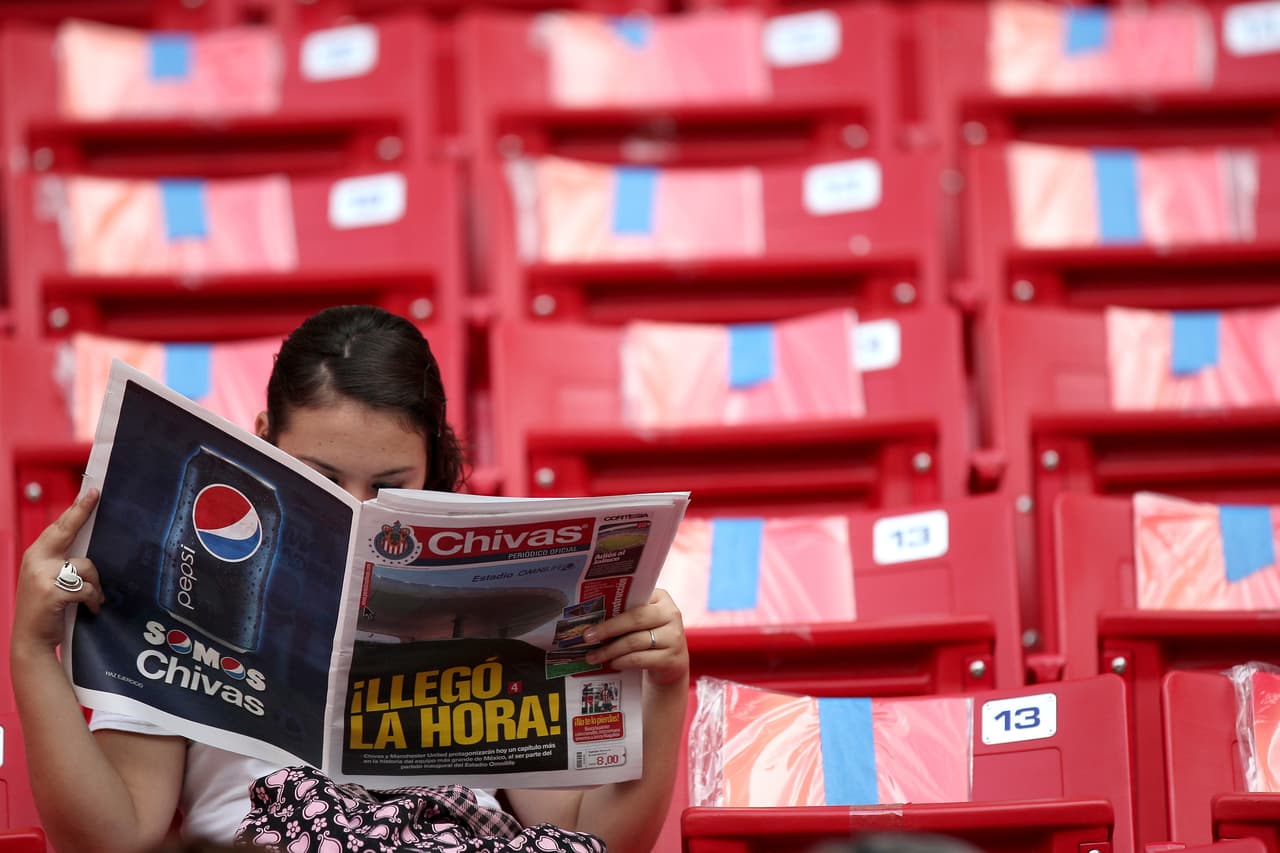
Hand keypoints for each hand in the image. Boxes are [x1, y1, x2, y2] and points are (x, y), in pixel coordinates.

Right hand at [12, 488, 104, 655]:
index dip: (75, 509)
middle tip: (96, 496)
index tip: (90, 492)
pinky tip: (91, 608)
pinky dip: (93, 600)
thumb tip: (90, 547)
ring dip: (95, 585)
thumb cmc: (46, 609)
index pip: (58, 527)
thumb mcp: (48, 579)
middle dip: (81, 513)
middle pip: (66, 531)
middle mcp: (36, 560)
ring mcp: (43, 576)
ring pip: (86, 567)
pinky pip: (86, 588)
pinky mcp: (53, 592)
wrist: (31, 640)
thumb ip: (62, 561)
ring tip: (92, 599)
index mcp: (35, 554)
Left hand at [582, 589, 687, 686]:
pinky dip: (622, 661)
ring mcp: (673, 637)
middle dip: (608, 629)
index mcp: (661, 598)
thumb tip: (592, 620)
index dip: (612, 605)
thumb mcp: (644, 621)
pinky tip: (612, 663)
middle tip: (587, 637)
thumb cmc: (651, 637)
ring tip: (593, 656)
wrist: (672, 664)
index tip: (590, 615)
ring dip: (610, 650)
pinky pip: (639, 659)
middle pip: (635, 618)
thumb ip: (626, 614)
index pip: (635, 598)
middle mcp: (671, 614)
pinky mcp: (671, 659)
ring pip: (634, 641)